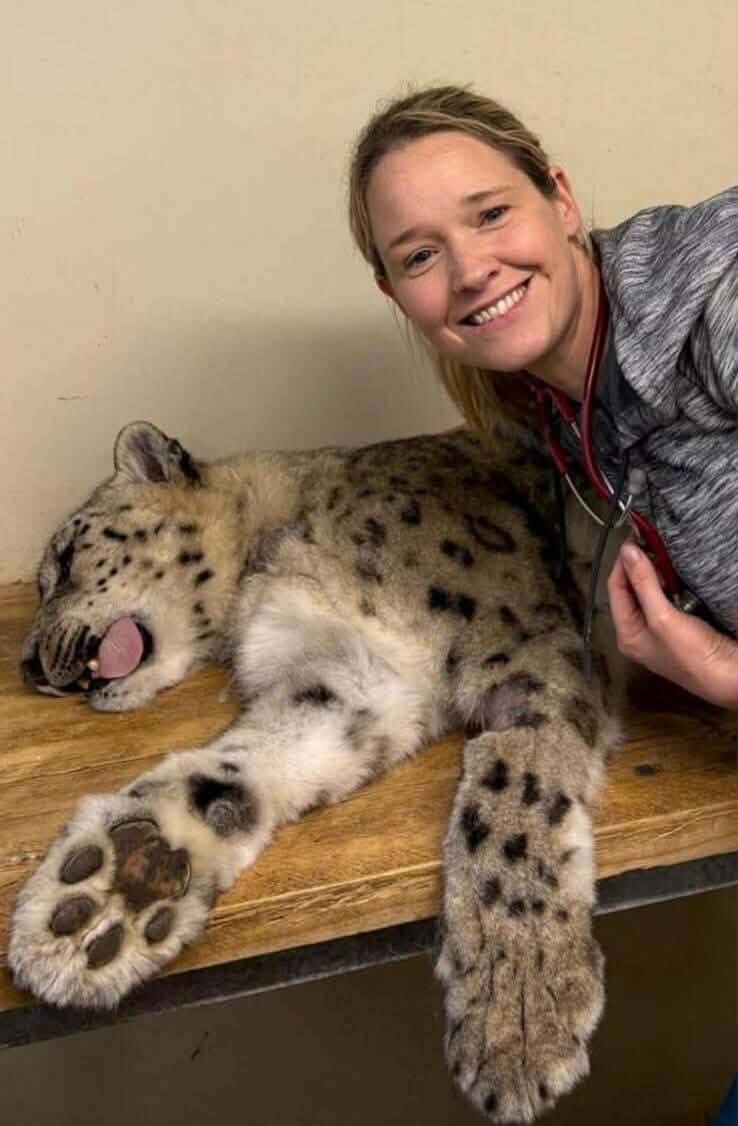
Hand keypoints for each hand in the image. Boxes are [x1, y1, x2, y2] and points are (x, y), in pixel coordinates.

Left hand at [607, 541, 737, 709]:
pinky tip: (676, 571)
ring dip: (654, 572)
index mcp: (627, 633)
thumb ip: (644, 583)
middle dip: (638, 565)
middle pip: (630, 589)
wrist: (729, 676)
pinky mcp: (679, 625)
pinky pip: (667, 597)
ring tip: (662, 552)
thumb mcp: (663, 617)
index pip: (615, 589)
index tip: (634, 538)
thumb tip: (627, 551)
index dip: (623, 562)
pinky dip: (670, 583)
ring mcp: (658, 629)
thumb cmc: (692, 654)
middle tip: (650, 542)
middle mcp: (638, 631)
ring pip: (649, 591)